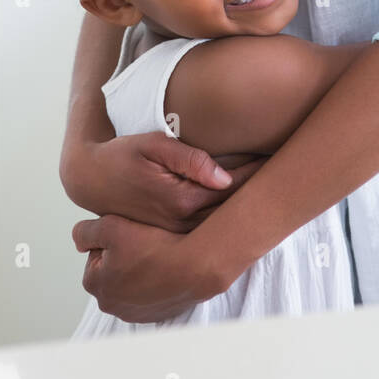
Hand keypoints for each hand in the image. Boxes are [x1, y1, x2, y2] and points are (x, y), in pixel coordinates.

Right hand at [62, 131, 265, 232]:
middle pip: (232, 210)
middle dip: (259, 192)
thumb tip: (224, 177)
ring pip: (223, 223)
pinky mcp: (172, 233)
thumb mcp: (153, 146)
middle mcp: (182, 222)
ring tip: (274, 187)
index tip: (278, 158)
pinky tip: (246, 205)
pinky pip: (209, 227)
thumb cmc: (124, 154)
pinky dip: (229, 217)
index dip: (257, 174)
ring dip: (247, 207)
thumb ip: (189, 159)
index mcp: (182, 199)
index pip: (232, 188)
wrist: (93, 179)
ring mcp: (177, 232)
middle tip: (286, 172)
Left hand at [72, 214, 227, 322]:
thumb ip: (86, 231)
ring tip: (156, 255)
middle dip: (124, 257)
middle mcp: (111, 305)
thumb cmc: (153, 247)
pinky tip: (164, 268)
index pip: (96, 254)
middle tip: (143, 243)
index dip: (112, 239)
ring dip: (139, 270)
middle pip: (112, 270)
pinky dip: (154, 282)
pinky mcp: (155, 315)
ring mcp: (134, 313)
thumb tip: (79, 238)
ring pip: (131, 283)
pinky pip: (149, 294)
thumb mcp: (110, 225)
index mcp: (94, 284)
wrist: (193, 266)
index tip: (130, 235)